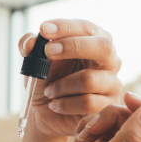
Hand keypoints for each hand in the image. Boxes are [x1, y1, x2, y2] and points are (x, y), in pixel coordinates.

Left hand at [18, 19, 121, 140]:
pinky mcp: (108, 105)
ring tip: (49, 91)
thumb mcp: (34, 60)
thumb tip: (30, 42)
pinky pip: (87, 103)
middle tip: (47, 52)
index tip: (44, 29)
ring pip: (89, 79)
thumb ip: (28, 45)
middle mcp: (109, 60)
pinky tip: (55, 105)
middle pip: (104, 47)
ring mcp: (112, 83)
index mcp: (95, 41)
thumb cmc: (46, 81)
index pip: (86, 28)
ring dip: (61, 85)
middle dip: (73, 47)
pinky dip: (64, 104)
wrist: (45, 114)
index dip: (66, 27)